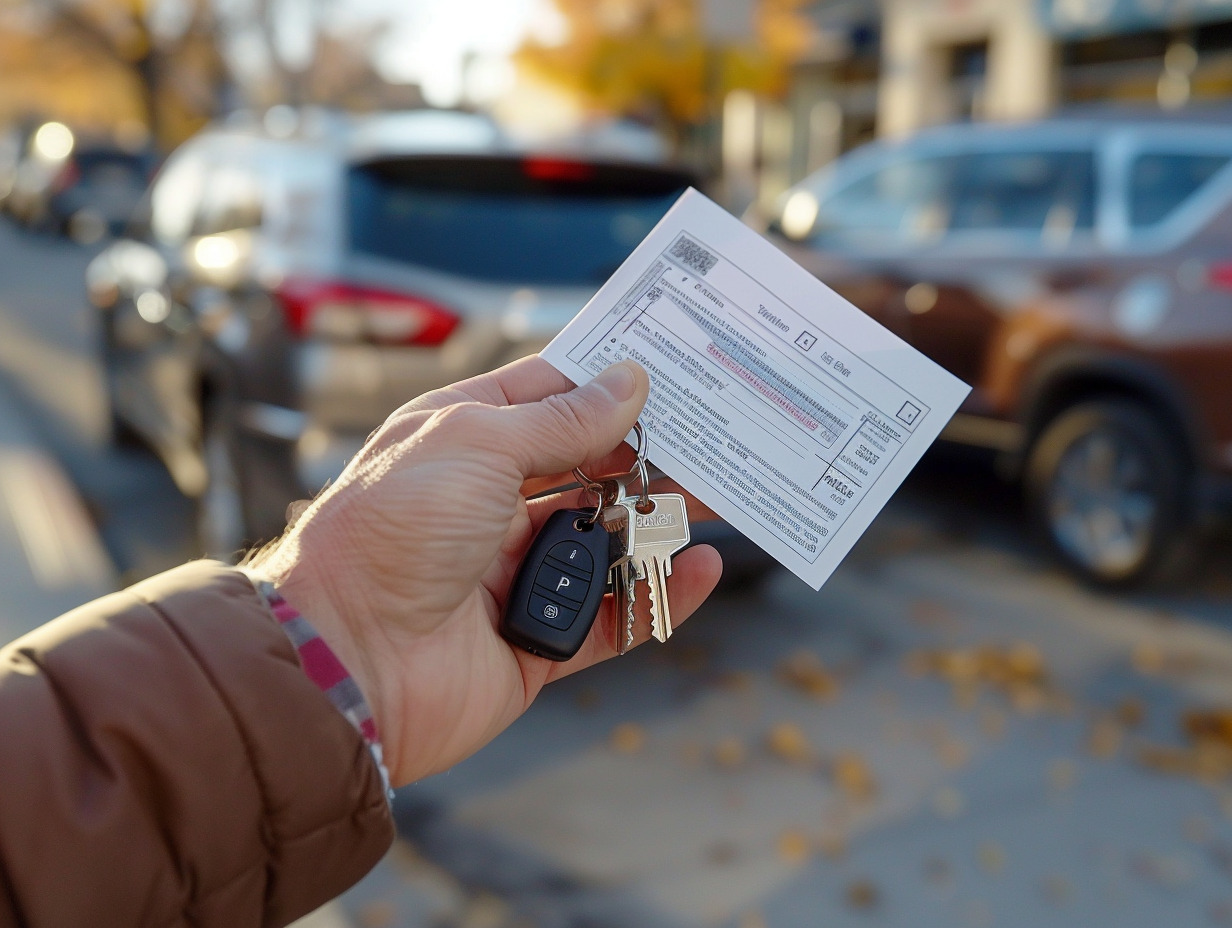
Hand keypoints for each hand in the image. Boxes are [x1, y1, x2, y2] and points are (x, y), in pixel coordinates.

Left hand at [251, 357, 722, 786]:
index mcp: (463, 440)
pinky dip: (658, 594)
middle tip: (714, 444)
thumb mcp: (478, 445)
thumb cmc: (391, 532)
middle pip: (589, 471)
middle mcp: (488, 502)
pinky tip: (699, 568)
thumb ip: (563, 420)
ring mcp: (514, 572)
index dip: (608, 384)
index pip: (548, 397)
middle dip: (649, 458)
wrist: (345, 662)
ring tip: (719, 503)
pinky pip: (613, 616)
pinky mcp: (536, 641)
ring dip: (658, 524)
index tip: (674, 373)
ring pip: (607, 543)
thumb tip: (628, 381)